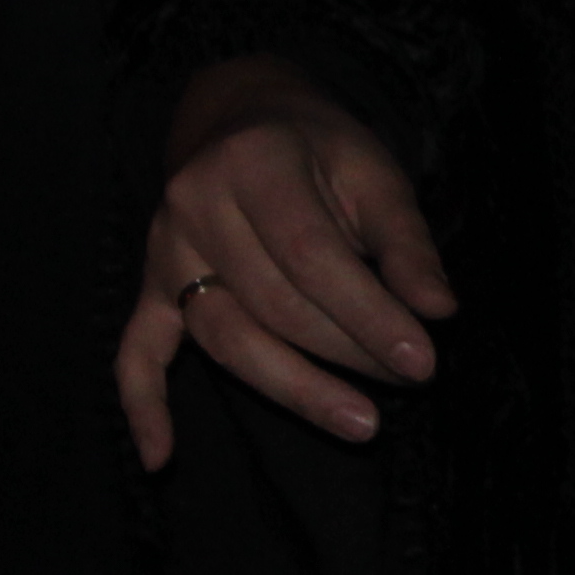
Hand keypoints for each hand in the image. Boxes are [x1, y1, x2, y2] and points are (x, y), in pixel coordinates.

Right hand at [116, 56, 456, 469]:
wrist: (240, 117)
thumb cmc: (319, 148)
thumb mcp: (375, 173)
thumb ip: (405, 243)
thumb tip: (438, 311)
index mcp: (254, 163)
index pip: (312, 257)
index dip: (368, 315)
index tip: (421, 360)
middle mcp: (195, 205)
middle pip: (272, 303)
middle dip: (347, 352)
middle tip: (410, 382)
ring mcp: (164, 249)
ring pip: (224, 337)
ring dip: (292, 387)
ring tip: (359, 421)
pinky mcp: (149, 285)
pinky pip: (136, 352)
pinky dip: (144, 406)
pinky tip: (161, 458)